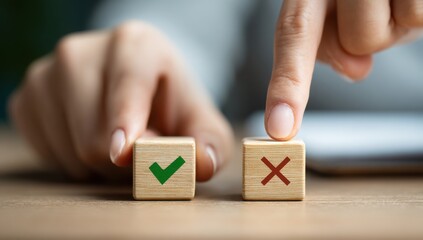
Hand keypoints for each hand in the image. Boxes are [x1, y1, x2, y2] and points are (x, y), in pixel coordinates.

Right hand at [8, 21, 232, 181]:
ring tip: (118, 143)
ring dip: (101, 164)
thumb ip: (209, 144)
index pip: (127, 84)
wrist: (136, 92)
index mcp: (134, 44)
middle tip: (141, 150)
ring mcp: (49, 73)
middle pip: (95, 134)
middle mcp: (83, 51)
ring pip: (70, 148)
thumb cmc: (171, 107)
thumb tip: (201, 164)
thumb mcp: (201, 124)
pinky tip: (90, 139)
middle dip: (124, 160)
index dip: (126, 120)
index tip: (123, 152)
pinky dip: (73, 160)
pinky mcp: (28, 96)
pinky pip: (45, 151)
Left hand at [265, 0, 422, 139]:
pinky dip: (417, 16)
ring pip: (386, 36)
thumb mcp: (330, 14)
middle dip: (366, 39)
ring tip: (387, 3)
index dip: (287, 85)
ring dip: (394, 27)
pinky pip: (417, 19)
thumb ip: (329, 46)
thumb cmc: (354, 0)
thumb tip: (355, 71)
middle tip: (369, 11)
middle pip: (358, 42)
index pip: (294, 35)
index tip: (281, 128)